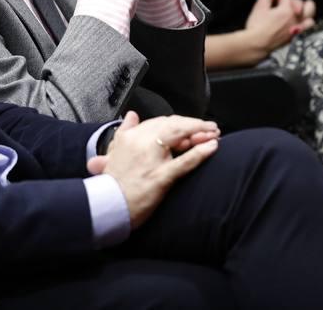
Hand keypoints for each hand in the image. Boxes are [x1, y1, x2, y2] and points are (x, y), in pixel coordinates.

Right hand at [86, 111, 219, 228]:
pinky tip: (212, 146)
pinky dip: (200, 153)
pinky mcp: (160, 177)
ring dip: (200, 132)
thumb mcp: (113, 152)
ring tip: (214, 133)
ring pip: (178, 136)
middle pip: (172, 125)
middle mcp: (140, 143)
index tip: (189, 127)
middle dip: (192, 124)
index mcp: (130, 137)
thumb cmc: (113, 183)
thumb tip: (132, 115)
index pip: (160, 122)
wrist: (107, 207)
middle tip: (208, 127)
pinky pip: (183, 162)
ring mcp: (151, 160)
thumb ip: (124, 130)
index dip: (178, 123)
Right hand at [245, 0, 313, 47]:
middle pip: (303, 4)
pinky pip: (307, 30)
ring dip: (306, 13)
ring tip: (300, 11)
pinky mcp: (295, 39)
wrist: (256, 45)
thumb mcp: (260, 6)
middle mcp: (295, 19)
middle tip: (287, 2)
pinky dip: (305, 25)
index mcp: (287, 10)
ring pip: (310, 18)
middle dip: (295, 0)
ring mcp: (297, 30)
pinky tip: (300, 25)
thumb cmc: (257, 27)